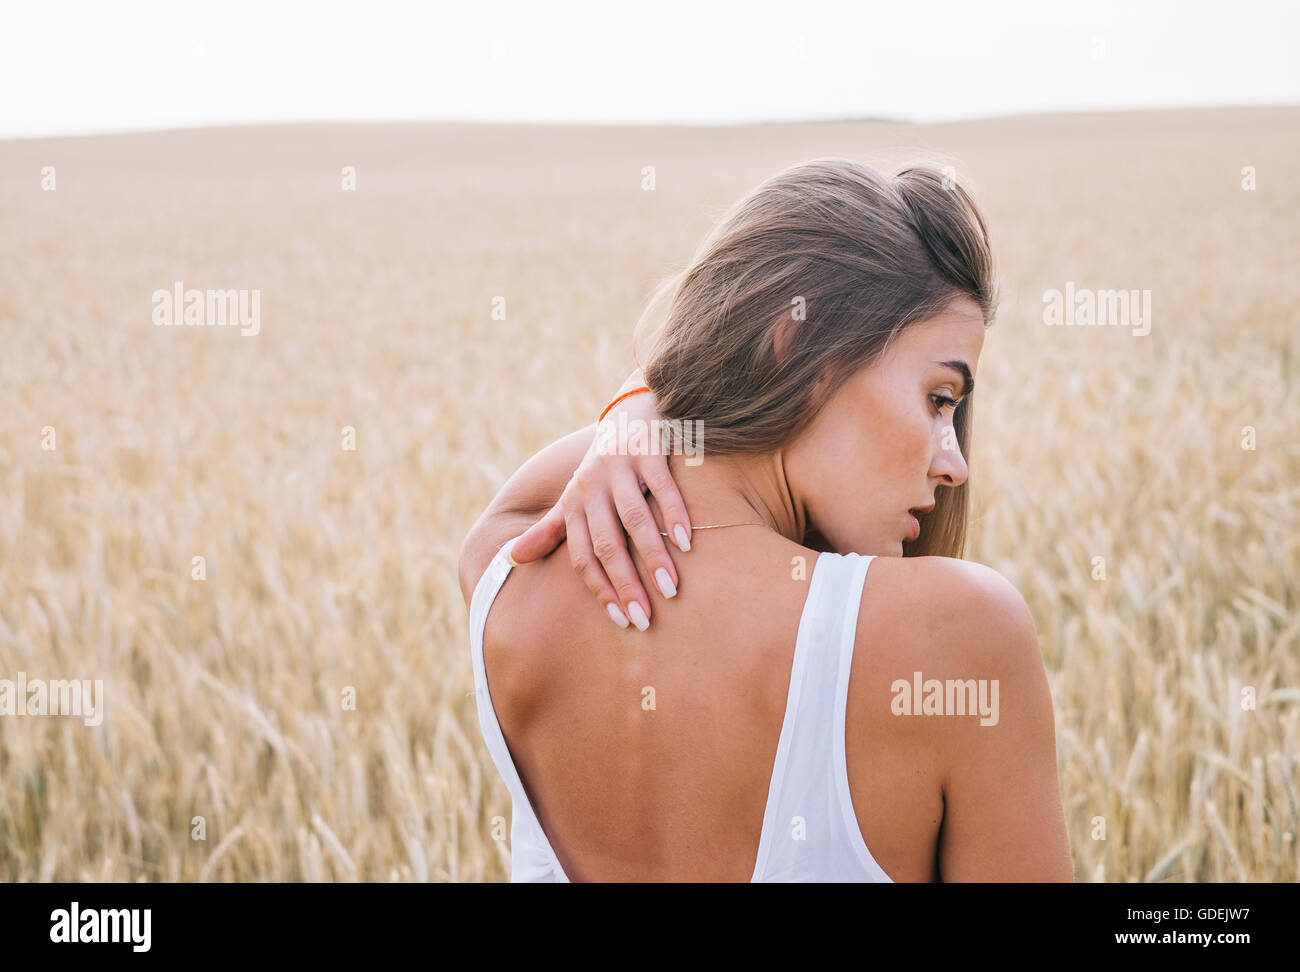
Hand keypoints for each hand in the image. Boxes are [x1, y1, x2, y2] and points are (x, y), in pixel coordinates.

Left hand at [509, 379, 690, 630]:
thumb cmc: (603, 466)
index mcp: (574, 503)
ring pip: (634, 518)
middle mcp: (592, 485)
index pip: (582, 556)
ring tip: (669, 588)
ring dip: (652, 555)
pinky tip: (688, 542)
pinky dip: (674, 514)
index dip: (600, 589)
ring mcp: (620, 466)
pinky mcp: (647, 449)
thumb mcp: (574, 495)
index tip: (621, 620)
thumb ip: (549, 529)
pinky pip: (662, 486)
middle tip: (645, 618)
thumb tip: (512, 559)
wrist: (631, 410)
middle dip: (625, 583)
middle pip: (607, 543)